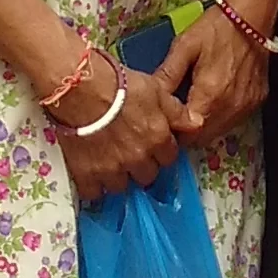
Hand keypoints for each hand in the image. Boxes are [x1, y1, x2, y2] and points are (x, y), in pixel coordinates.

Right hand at [51, 55, 184, 206]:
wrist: (80, 88)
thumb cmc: (119, 84)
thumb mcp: (155, 90)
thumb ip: (177, 112)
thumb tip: (197, 125)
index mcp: (158, 140)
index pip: (168, 158)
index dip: (160, 152)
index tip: (151, 145)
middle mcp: (138, 159)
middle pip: (147, 176)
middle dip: (141, 167)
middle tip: (128, 153)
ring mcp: (112, 170)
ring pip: (121, 187)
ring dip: (117, 177)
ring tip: (108, 163)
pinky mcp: (87, 174)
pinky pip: (94, 192)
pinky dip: (93, 186)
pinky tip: (90, 174)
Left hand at [158, 3, 269, 136]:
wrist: (253, 16)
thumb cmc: (216, 28)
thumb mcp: (185, 46)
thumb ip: (168, 75)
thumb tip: (150, 97)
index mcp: (210, 95)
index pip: (187, 133)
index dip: (174, 130)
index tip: (165, 118)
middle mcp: (231, 107)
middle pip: (203, 138)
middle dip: (187, 131)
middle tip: (175, 112)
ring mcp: (246, 107)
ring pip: (219, 133)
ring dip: (203, 126)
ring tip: (192, 105)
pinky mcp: (257, 102)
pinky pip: (233, 121)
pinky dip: (220, 118)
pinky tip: (212, 100)